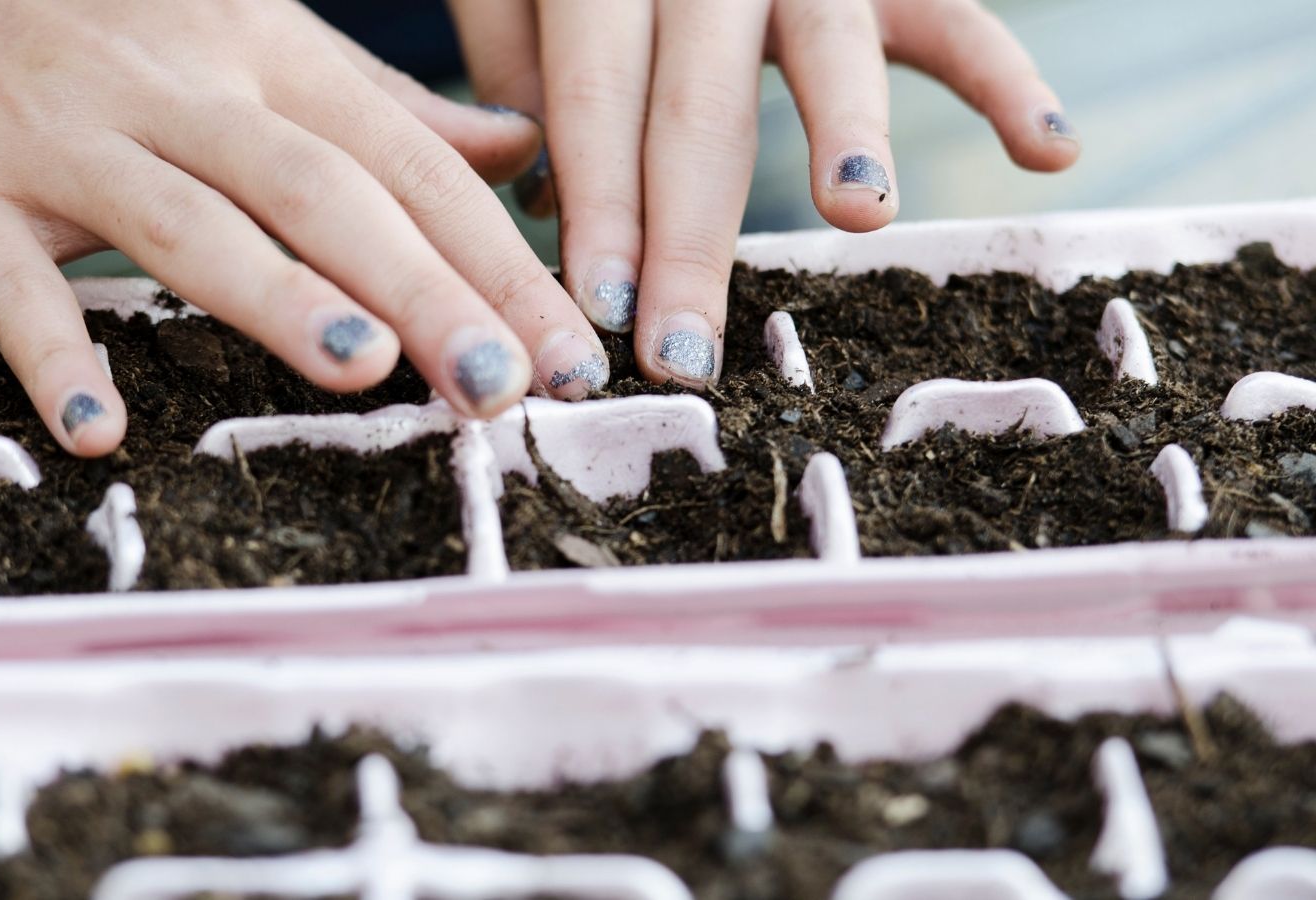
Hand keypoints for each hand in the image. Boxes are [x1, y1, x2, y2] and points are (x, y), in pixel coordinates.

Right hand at [0, 0, 614, 455]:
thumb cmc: (95, 17)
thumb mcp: (250, 33)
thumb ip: (382, 107)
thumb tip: (515, 154)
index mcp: (263, 49)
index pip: (407, 159)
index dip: (498, 253)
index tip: (571, 347)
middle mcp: (179, 87)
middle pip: (322, 190)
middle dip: (426, 286)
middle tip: (507, 382)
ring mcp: (66, 138)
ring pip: (190, 219)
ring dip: (276, 295)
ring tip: (365, 367)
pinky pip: (10, 281)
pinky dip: (53, 353)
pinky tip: (100, 429)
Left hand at [449, 0, 1079, 387]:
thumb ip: (515, 50)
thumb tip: (545, 190)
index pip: (599, 93)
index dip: (599, 205)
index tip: (598, 312)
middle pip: (700, 104)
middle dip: (688, 239)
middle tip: (684, 355)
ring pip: (829, 48)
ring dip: (845, 131)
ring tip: (857, 214)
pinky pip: (954, 17)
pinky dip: (1006, 76)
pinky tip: (1052, 149)